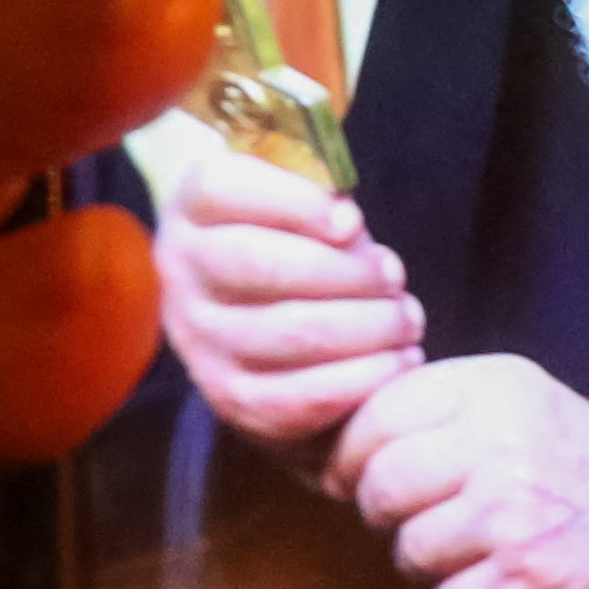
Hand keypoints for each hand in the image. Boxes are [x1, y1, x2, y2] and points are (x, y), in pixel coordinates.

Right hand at [156, 143, 424, 443]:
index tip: (352, 221)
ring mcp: (199, 341)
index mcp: (194, 207)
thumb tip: (348, 228)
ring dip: (369, 326)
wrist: (252, 309)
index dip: (295, 202)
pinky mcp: (230, 397)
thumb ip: (321, 200)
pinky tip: (397, 361)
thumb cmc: (292, 236)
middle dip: (348, 271)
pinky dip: (361, 379)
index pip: (220, 189)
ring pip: (290, 333)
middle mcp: (183, 273)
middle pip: (263, 263)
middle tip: (393, 276)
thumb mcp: (296, 197)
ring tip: (405, 319)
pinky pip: (297, 399)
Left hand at [327, 356, 588, 588]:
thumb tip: (331, 445)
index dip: (350, 454)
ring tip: (467, 548)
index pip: (375, 415)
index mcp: (491, 387)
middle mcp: (500, 443)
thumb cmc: (575, 459)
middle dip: (383, 513)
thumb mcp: (513, 397)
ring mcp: (512, 513)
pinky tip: (494, 580)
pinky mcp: (524, 578)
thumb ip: (433, 407)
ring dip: (425, 562)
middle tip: (413, 518)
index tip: (353, 473)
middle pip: (380, 486)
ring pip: (407, 550)